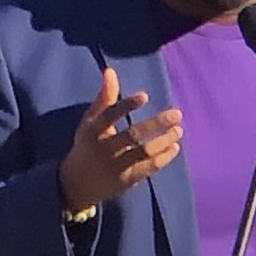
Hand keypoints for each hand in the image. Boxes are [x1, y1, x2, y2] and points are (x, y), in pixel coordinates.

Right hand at [58, 68, 182, 211]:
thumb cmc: (87, 145)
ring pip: (144, 152)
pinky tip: (174, 147)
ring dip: (164, 141)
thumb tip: (110, 71)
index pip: (110, 116)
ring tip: (179, 130)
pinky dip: (163, 158)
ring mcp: (115, 166)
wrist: (76, 185)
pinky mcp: (126, 180)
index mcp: (92, 131)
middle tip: (177, 114)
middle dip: (156, 124)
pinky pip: (148, 168)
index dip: (127, 105)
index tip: (145, 96)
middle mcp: (103, 149)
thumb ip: (103, 98)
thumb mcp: (90, 122)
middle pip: (132, 135)